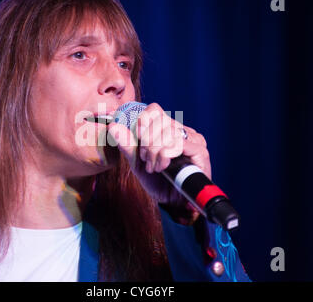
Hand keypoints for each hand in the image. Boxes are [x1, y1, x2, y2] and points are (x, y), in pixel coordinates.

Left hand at [107, 103, 211, 223]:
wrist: (172, 203)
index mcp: (168, 128)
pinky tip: (164, 166)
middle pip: (160, 120)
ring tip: (155, 167)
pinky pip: (178, 144)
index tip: (138, 138)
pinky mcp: (200, 151)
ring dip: (155, 152)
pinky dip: (165, 155)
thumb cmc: (158, 181)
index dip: (143, 121)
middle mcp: (182, 130)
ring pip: (168, 132)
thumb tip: (113, 126)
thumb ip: (127, 145)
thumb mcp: (137, 162)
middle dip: (147, 142)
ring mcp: (193, 139)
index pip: (154, 109)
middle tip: (146, 160)